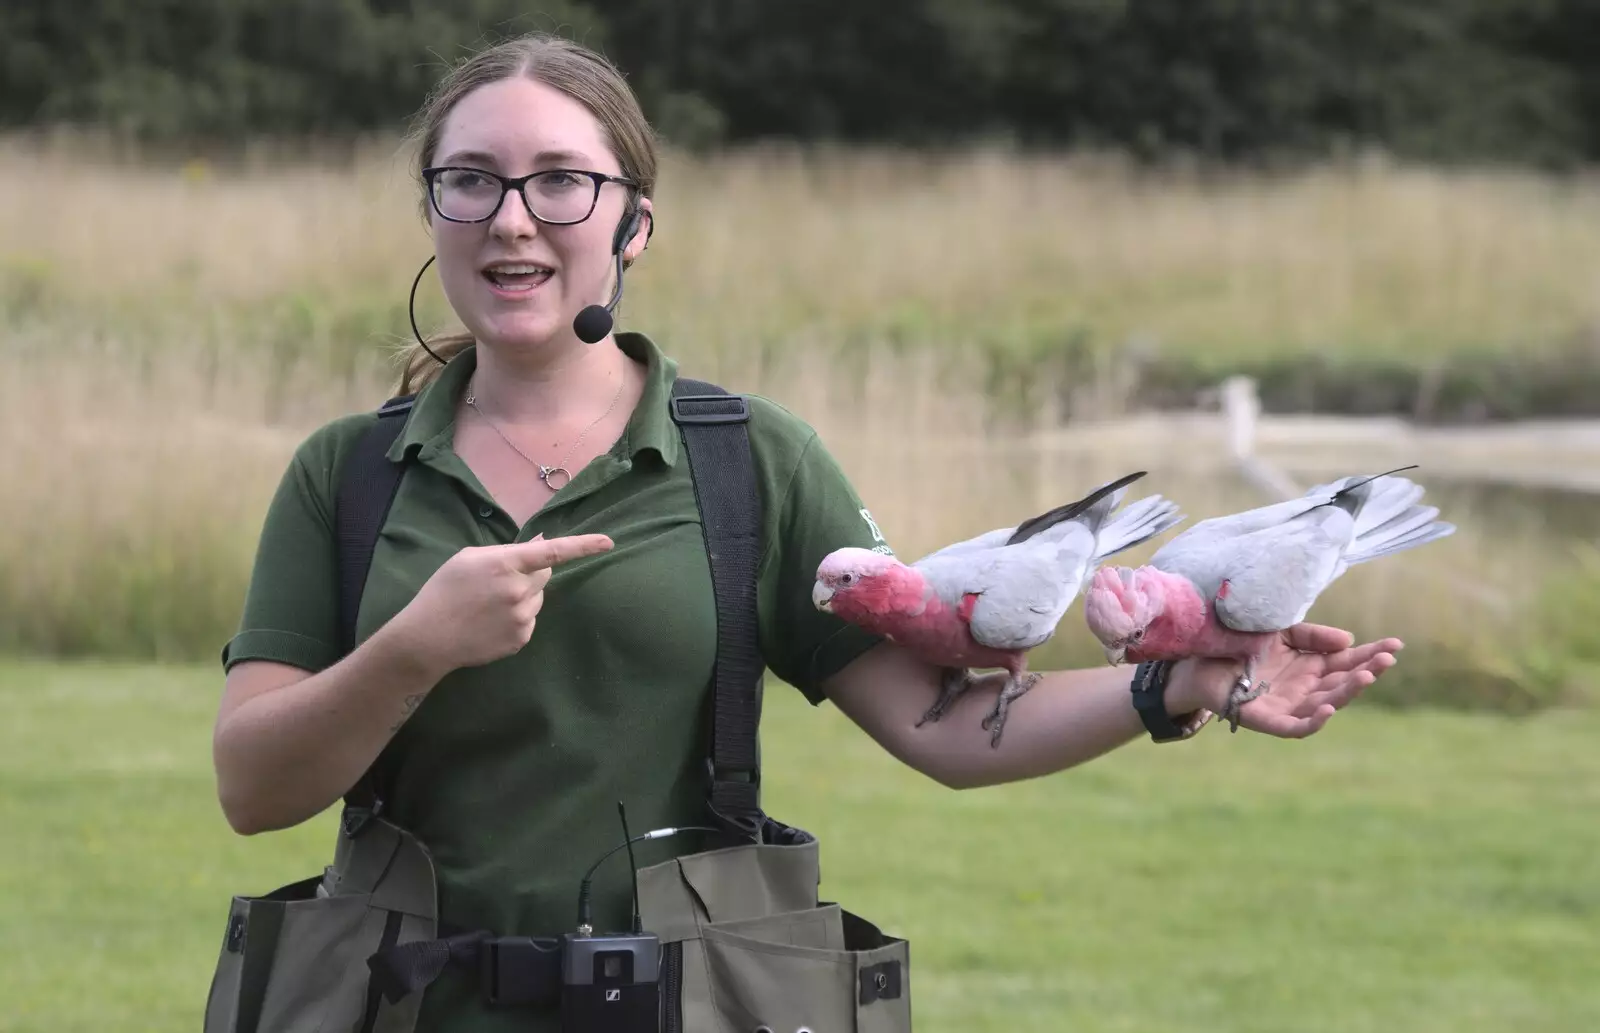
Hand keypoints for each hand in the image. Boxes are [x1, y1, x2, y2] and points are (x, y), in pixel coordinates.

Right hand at [391, 532, 613, 675]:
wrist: (428, 637)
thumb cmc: (444, 589)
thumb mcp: (470, 557)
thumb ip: (508, 550)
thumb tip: (542, 542)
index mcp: (506, 563)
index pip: (554, 552)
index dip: (583, 546)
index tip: (608, 543)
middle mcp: (520, 590)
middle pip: (545, 575)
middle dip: (532, 573)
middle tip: (500, 579)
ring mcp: (522, 617)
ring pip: (537, 599)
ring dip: (523, 596)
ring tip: (489, 604)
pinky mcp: (521, 639)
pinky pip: (529, 620)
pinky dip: (516, 617)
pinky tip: (490, 622)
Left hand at [1168, 623, 1401, 737]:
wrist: (1198, 658)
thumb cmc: (1240, 644)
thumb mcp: (1281, 632)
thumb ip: (1312, 636)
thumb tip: (1349, 641)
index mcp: (1310, 665)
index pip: (1348, 660)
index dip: (1372, 654)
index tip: (1396, 645)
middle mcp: (1305, 688)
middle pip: (1342, 682)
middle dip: (1367, 671)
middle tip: (1387, 660)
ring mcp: (1288, 705)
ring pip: (1326, 703)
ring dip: (1347, 692)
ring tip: (1365, 676)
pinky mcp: (1267, 720)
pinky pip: (1295, 727)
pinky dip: (1313, 722)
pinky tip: (1329, 708)